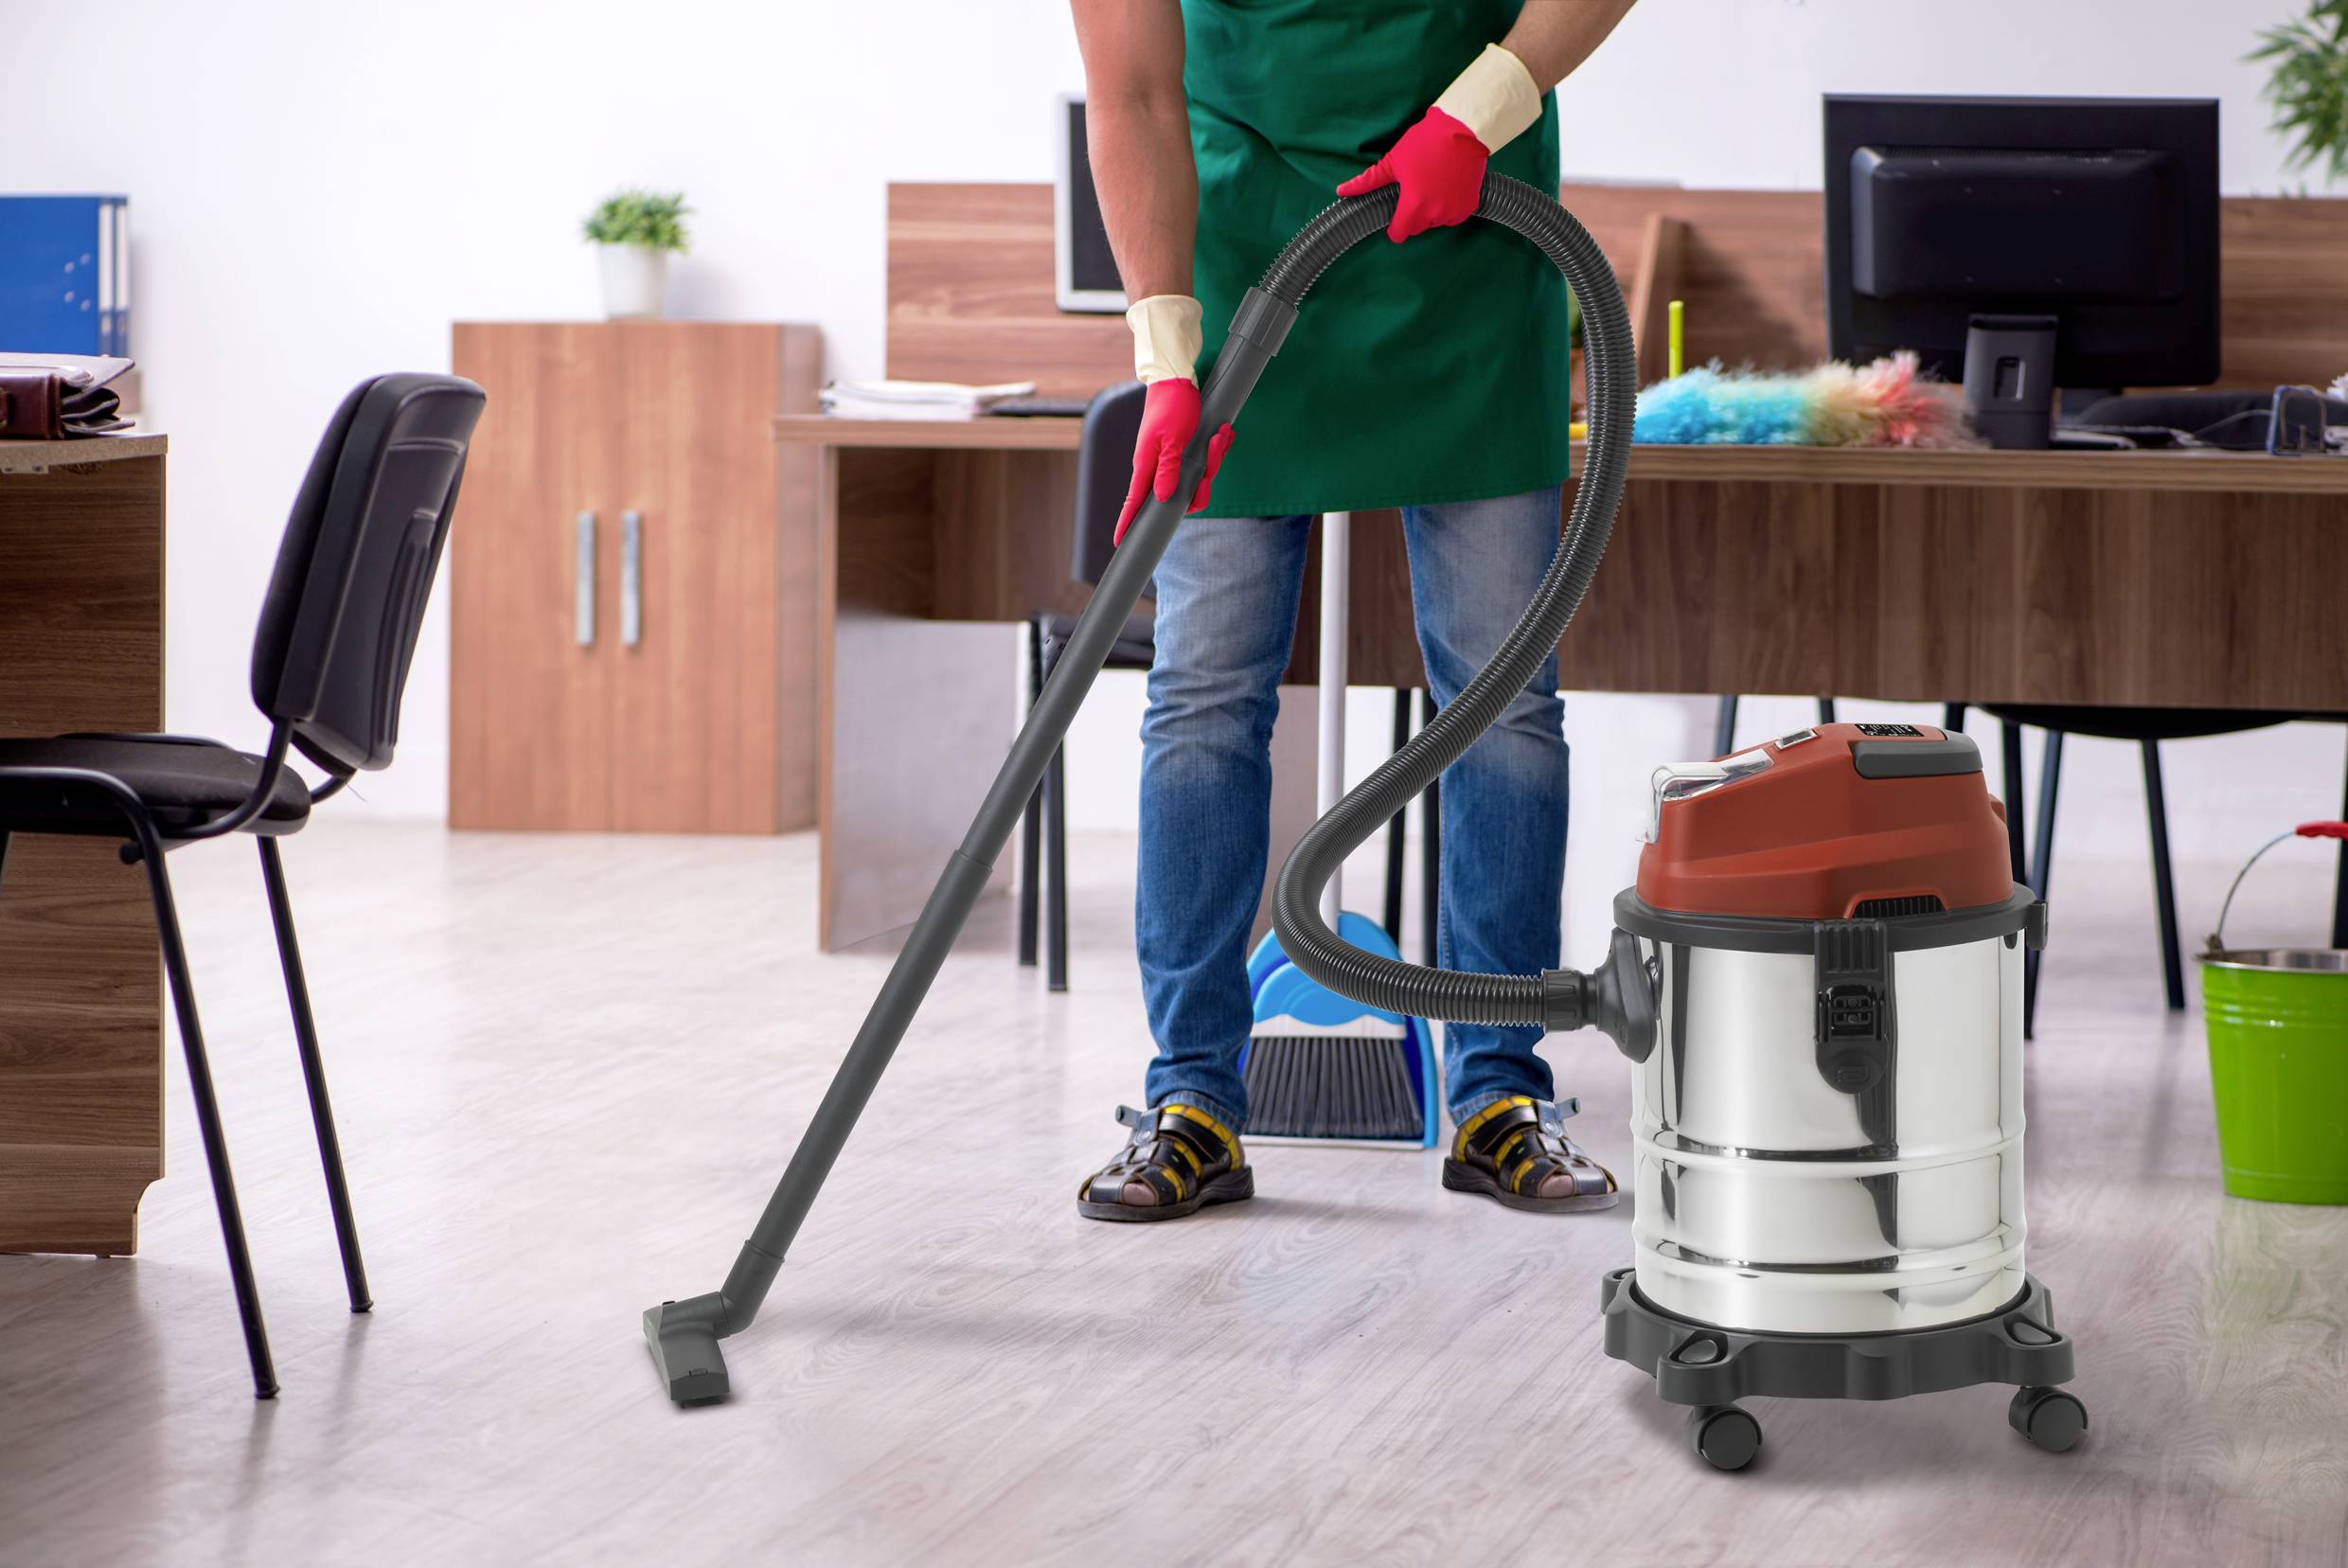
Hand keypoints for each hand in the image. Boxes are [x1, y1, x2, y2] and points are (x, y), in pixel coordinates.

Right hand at [1115, 378, 1235, 543]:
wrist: (1176, 380)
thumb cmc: (1172, 407)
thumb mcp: (1172, 440)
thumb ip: (1167, 471)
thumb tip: (1162, 498)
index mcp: (1148, 467)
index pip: (1134, 502)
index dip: (1128, 523)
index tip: (1120, 542)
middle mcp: (1158, 468)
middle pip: (1181, 496)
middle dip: (1204, 481)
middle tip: (1212, 449)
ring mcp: (1172, 460)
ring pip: (1197, 479)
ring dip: (1214, 459)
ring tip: (1220, 434)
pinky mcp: (1184, 452)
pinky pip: (1203, 463)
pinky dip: (1216, 450)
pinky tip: (1222, 434)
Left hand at [1337, 106, 1490, 242]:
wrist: (1463, 131)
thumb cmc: (1425, 143)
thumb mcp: (1393, 161)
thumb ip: (1369, 181)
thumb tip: (1341, 191)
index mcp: (1413, 205)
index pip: (1399, 234)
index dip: (1394, 228)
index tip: (1395, 218)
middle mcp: (1435, 213)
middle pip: (1418, 227)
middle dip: (1413, 216)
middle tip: (1415, 192)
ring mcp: (1454, 211)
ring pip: (1437, 222)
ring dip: (1432, 211)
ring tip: (1432, 186)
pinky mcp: (1470, 205)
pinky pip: (1454, 216)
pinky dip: (1449, 207)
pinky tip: (1447, 188)